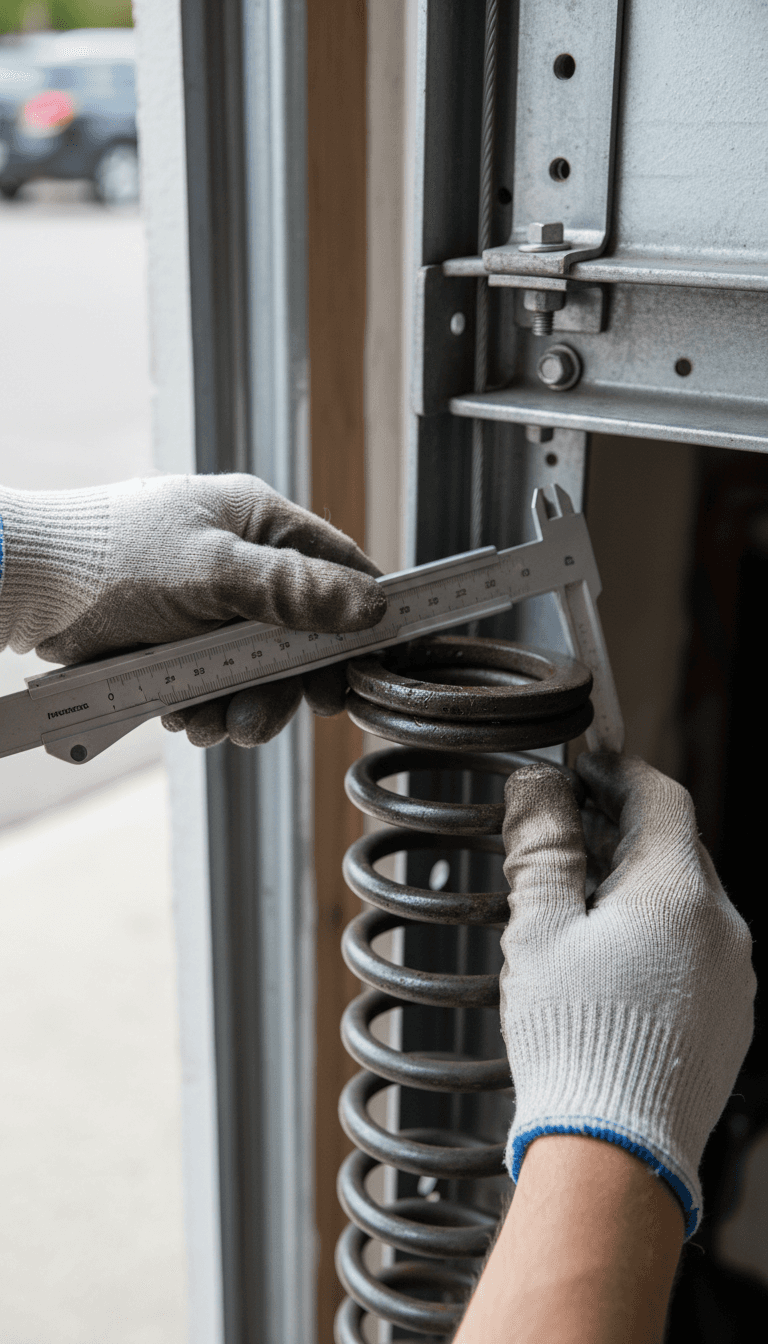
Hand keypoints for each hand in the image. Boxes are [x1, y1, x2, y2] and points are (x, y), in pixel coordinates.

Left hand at [0, 474, 385, 745]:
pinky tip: (184, 713)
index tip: (367, 668)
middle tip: (267, 717)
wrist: (28, 587)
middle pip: (300, 635)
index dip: (359, 619)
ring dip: (242, 705)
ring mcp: (210, 606)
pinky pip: (216, 684)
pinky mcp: (179, 642)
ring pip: (258, 670)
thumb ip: (292, 590)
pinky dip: (206, 706)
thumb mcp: (213, 572)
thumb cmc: (112, 558)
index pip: (339, 567)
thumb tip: (367, 604)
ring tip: (213, 723)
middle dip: (285, 684)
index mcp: (259, 523)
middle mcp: (242, 563)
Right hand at [499, 753, 755, 1234]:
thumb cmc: (573, 1043)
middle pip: (676, 848)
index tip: (585, 769)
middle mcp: (722, 927)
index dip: (618, 772)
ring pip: (689, 902)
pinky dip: (662, 939)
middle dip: (623, 833)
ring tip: (581, 914)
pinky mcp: (734, 1016)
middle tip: (568, 839)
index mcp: (676, 892)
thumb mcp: (536, 929)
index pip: (660, 796)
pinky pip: (700, 951)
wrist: (615, 1152)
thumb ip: (542, 846)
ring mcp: (735, 976)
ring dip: (641, 889)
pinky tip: (615, 969)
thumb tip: (538, 785)